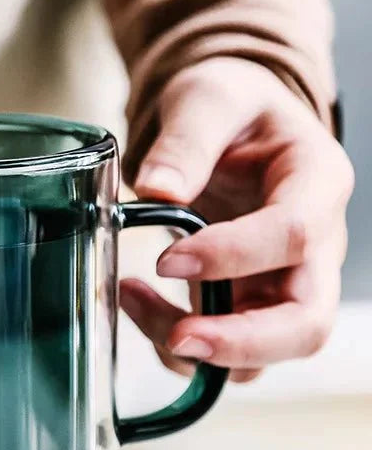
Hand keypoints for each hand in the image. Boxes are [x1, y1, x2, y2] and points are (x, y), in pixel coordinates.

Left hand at [120, 57, 353, 381]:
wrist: (232, 127)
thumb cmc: (232, 107)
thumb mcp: (210, 98)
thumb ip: (187, 138)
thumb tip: (156, 189)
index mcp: (318, 181)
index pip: (296, 235)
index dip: (233, 256)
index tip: (166, 259)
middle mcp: (316, 244)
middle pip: (306, 322)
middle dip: (240, 342)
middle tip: (177, 338)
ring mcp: (284, 280)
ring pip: (265, 352)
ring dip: (198, 348)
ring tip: (131, 298)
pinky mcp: (248, 301)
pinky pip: (224, 349)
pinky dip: (178, 344)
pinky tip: (136, 302)